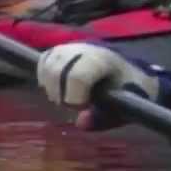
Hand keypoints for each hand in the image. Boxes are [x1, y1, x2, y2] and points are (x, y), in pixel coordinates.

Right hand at [36, 42, 165, 129]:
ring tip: (67, 97)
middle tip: (75, 105)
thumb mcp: (125, 107)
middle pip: (56, 71)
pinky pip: (42, 63)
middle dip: (61, 94)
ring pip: (46, 67)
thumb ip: (104, 118)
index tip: (83, 107)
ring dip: (52, 88)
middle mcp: (82, 48)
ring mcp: (68, 47)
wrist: (128, 69)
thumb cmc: (128, 88)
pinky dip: (46, 79)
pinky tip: (59, 88)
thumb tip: (80, 124)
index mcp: (103, 60)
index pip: (77, 76)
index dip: (74, 98)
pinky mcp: (58, 50)